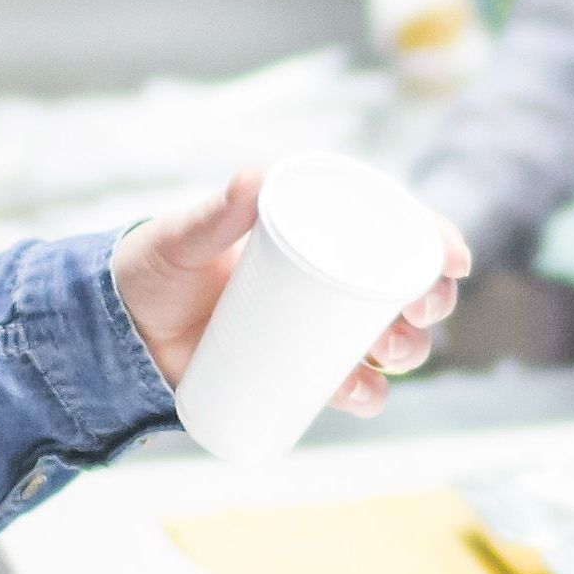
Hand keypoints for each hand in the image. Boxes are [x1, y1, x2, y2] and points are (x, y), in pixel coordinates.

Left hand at [110, 168, 467, 421]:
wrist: (120, 335)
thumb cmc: (153, 270)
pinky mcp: (299, 369)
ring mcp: (316, 325)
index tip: (454, 259)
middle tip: (421, 312)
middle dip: (431, 301)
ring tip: (389, 356)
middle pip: (403, 285)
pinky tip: (369, 396)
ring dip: (409, 349)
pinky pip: (350, 385)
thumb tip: (256, 177)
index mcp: (314, 227)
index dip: (435, 240)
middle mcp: (326, 275)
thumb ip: (216, 212)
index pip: (389, 226)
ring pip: (387, 338)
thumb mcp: (184, 240)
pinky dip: (368, 394)